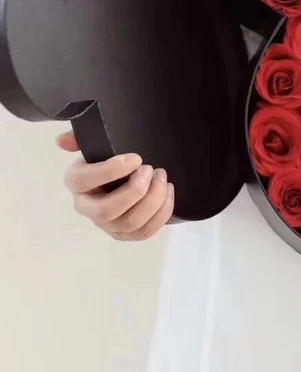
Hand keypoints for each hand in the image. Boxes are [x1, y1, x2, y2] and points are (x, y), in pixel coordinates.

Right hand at [57, 130, 173, 240]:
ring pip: (129, 223)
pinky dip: (162, 212)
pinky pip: (145, 232)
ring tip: (163, 177)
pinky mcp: (126, 234)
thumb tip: (62, 140)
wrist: (131, 172)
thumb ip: (82, 138)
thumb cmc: (112, 157)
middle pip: (106, 211)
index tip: (136, 158)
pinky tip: (168, 191)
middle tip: (152, 170)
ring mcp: (107, 225)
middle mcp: (88, 207)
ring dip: (153, 199)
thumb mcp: (98, 143)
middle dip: (135, 191)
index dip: (110, 171)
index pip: (83, 181)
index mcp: (77, 182)